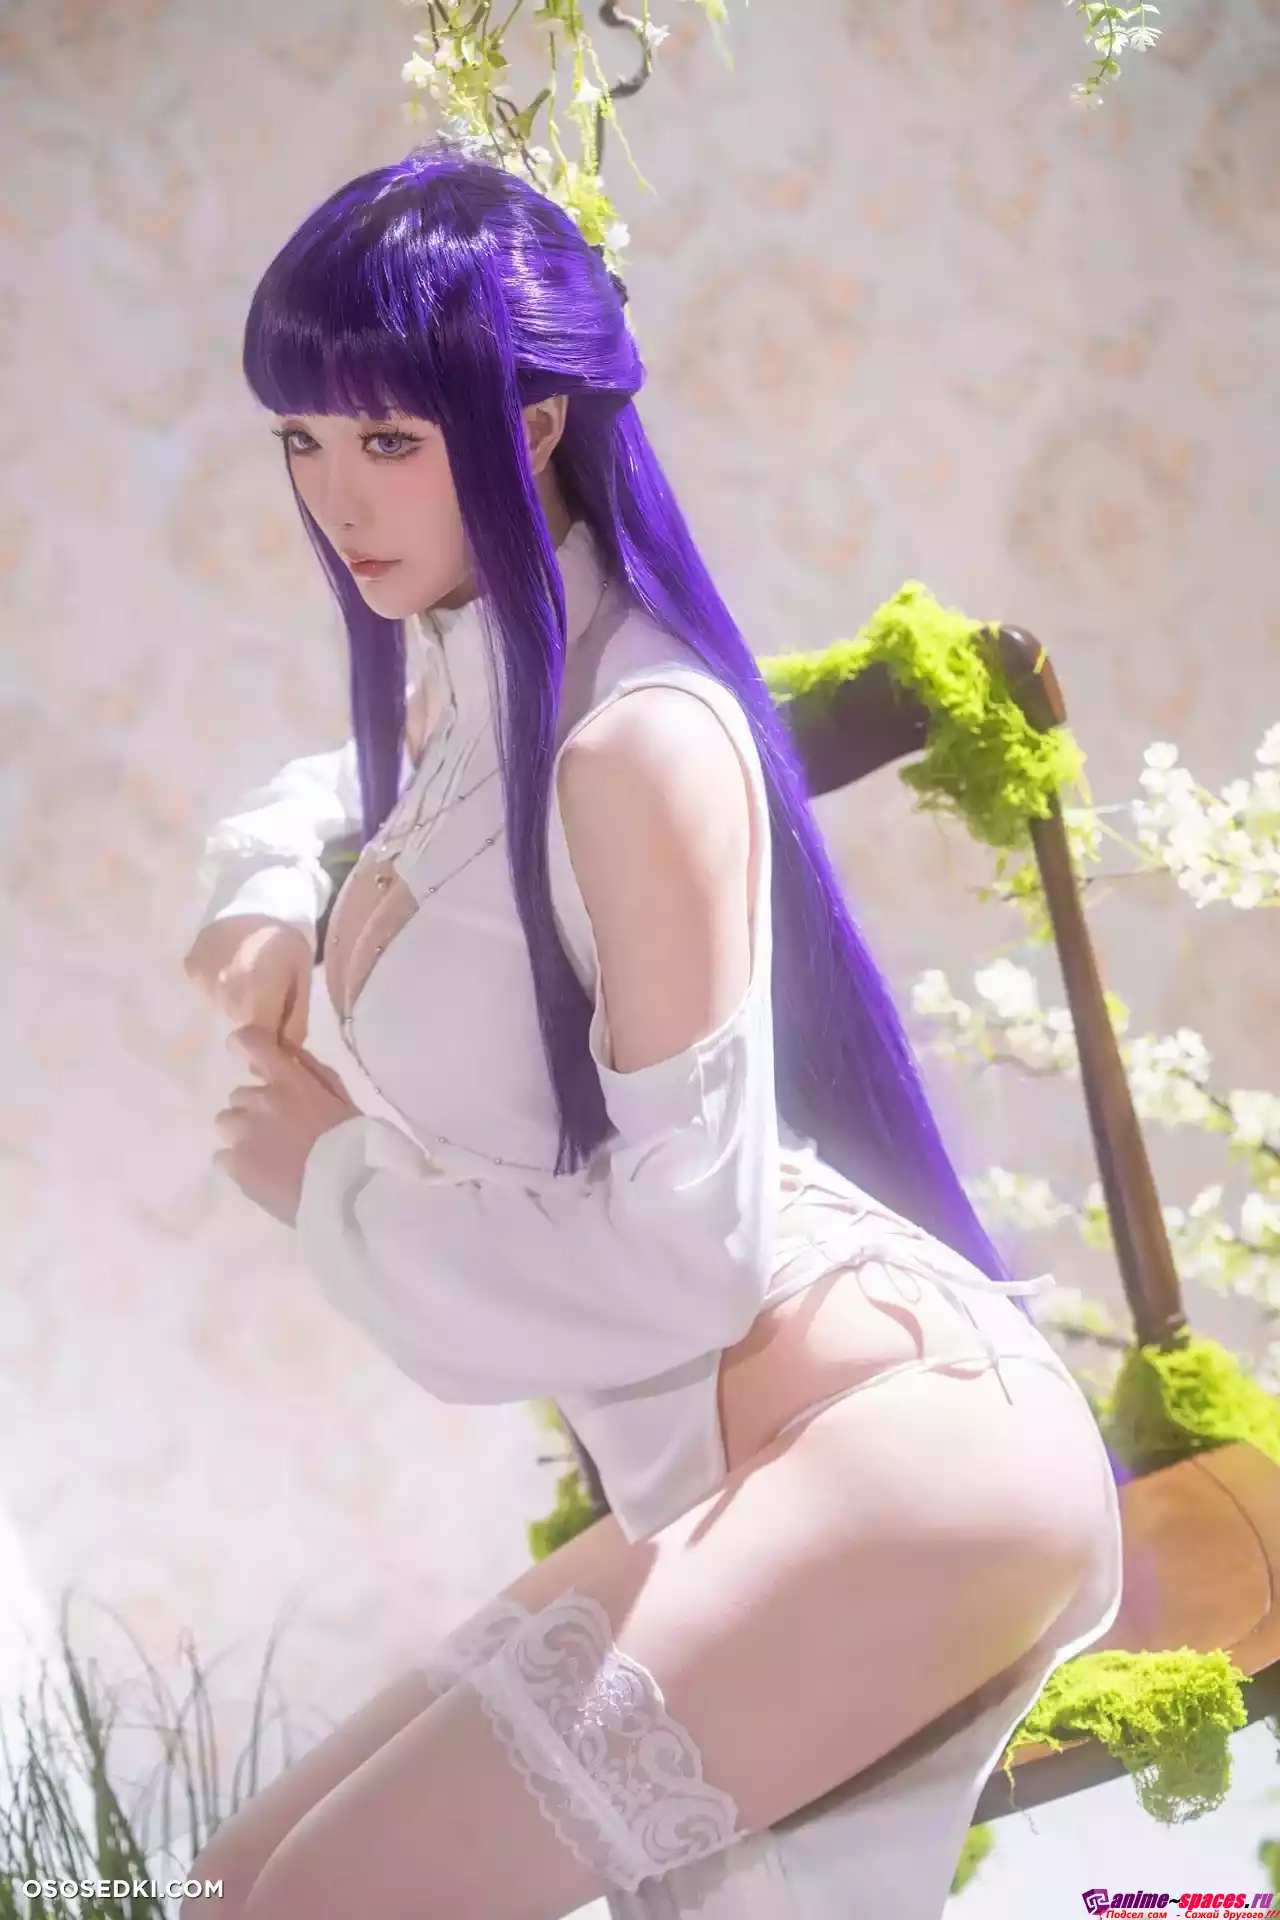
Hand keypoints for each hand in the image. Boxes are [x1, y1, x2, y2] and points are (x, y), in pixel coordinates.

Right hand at [184, 916, 313, 1046]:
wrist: (256, 898)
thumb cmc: (287, 940)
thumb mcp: (302, 979)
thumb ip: (296, 1020)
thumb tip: (286, 1055)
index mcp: (258, 996)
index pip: (259, 1044)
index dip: (269, 1048)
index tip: (277, 1040)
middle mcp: (226, 994)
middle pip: (242, 1024)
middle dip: (258, 1019)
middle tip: (270, 992)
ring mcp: (203, 982)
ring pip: (225, 1008)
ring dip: (239, 1000)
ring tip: (252, 974)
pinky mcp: (190, 969)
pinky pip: (209, 990)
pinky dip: (220, 984)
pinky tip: (231, 963)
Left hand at [214, 1027, 359, 1225]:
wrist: (347, 1190)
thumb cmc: (353, 1141)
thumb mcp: (340, 1097)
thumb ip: (311, 1073)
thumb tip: (287, 1054)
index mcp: (288, 1080)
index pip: (250, 1042)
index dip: (243, 1045)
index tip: (246, 1054)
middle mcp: (259, 1100)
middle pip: (239, 1095)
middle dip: (255, 1109)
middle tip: (278, 1130)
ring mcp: (243, 1133)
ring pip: (226, 1124)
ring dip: (242, 1134)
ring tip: (266, 1155)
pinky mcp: (234, 1164)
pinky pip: (221, 1156)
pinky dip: (237, 1163)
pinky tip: (260, 1173)